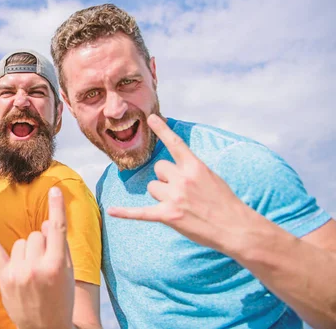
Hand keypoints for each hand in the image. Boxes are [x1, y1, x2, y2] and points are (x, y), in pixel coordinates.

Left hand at [0, 187, 74, 328]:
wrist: (44, 327)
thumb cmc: (61, 299)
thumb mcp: (68, 274)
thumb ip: (60, 246)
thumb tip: (46, 224)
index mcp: (56, 265)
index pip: (56, 229)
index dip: (56, 208)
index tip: (54, 190)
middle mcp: (36, 267)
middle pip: (36, 235)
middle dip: (41, 243)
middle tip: (45, 263)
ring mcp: (18, 272)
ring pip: (20, 242)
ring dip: (26, 249)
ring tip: (32, 269)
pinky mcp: (4, 277)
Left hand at [107, 114, 258, 254]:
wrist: (235, 228)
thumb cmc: (225, 203)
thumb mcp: (211, 177)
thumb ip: (192, 169)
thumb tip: (176, 168)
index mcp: (195, 166)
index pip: (175, 143)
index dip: (162, 130)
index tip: (151, 118)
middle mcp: (183, 179)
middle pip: (159, 169)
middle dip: (166, 178)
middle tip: (182, 192)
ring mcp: (175, 197)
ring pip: (153, 188)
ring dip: (161, 195)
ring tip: (179, 206)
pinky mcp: (168, 215)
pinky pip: (141, 212)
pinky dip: (125, 213)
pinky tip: (111, 211)